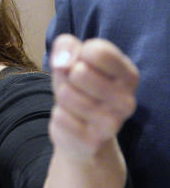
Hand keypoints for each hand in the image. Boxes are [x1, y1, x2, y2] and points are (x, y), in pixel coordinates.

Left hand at [48, 34, 137, 159]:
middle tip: (75, 88)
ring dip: (61, 97)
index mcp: (128, 75)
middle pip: (80, 72)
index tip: (81, 64)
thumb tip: (62, 60)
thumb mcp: (71, 61)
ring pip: (66, 94)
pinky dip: (59, 116)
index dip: (77, 54)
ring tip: (73, 104)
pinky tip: (72, 121)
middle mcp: (127, 100)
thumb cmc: (79, 89)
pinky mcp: (93, 141)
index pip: (98, 51)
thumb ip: (67, 47)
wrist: (80, 134)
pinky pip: (59, 116)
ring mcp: (112, 123)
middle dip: (67, 77)